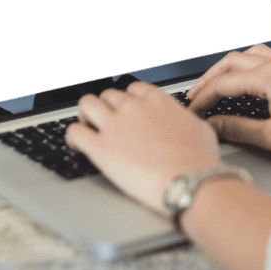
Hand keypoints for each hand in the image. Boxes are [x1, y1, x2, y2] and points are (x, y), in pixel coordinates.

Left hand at [65, 81, 222, 215]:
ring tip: (87, 128)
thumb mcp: (200, 128)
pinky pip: (74, 132)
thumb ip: (184, 119)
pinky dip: (71, 138)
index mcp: (156, 100)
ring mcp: (114, 125)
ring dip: (85, 115)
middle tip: (107, 122)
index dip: (127, 100)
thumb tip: (185, 121)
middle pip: (108, 95)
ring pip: (86, 105)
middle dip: (106, 108)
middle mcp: (133, 107)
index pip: (132, 89)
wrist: (188, 180)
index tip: (127, 111)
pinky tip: (76, 146)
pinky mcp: (100, 148)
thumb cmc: (198, 159)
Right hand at [186, 44, 270, 158]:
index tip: (192, 112)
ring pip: (246, 55)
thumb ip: (238, 129)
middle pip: (230, 62)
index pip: (222, 83)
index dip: (202, 98)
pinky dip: (245, 66)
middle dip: (208, 79)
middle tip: (195, 97)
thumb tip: (214, 124)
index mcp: (268, 77)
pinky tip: (244, 81)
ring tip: (215, 86)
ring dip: (227, 68)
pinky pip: (262, 58)